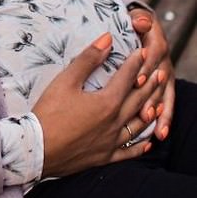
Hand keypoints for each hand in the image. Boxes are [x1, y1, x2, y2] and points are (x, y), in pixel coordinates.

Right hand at [32, 33, 158, 177]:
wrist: (38, 149)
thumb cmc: (50, 113)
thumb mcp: (66, 81)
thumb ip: (88, 59)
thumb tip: (107, 40)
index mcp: (107, 102)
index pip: (127, 78)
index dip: (135, 63)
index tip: (141, 52)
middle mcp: (115, 122)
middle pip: (139, 100)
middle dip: (150, 84)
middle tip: (159, 73)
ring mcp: (111, 142)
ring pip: (139, 126)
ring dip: (151, 111)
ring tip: (159, 102)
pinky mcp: (105, 157)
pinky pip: (129, 151)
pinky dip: (141, 145)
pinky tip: (147, 141)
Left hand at [129, 6, 174, 140]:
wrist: (143, 27)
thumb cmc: (134, 24)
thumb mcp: (137, 18)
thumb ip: (139, 19)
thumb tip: (141, 22)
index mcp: (157, 44)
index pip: (153, 57)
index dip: (145, 68)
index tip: (136, 80)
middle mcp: (164, 62)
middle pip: (160, 82)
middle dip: (152, 98)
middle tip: (144, 113)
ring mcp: (165, 77)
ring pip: (164, 98)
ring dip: (160, 114)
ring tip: (156, 132)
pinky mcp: (163, 88)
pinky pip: (166, 106)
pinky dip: (163, 120)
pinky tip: (159, 135)